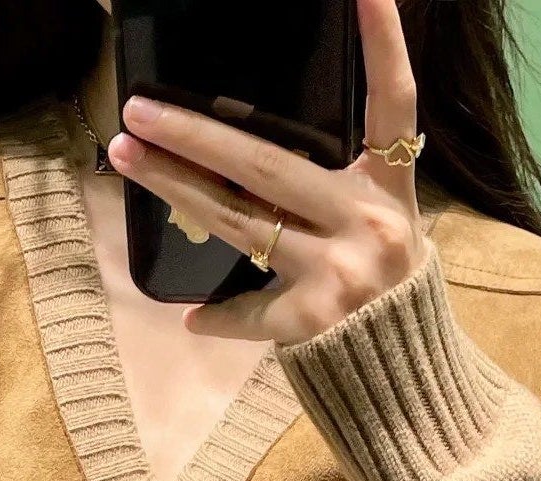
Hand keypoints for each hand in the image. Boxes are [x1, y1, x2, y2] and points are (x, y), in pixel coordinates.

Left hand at [106, 0, 428, 345]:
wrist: (410, 379)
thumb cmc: (390, 292)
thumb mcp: (384, 226)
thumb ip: (341, 189)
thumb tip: (258, 153)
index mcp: (390, 189)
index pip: (392, 103)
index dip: (383, 42)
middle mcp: (366, 222)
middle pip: (267, 164)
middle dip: (197, 134)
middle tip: (139, 109)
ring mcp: (338, 273)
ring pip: (239, 222)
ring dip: (177, 189)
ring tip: (129, 158)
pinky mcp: (312, 322)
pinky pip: (249, 312)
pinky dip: (220, 318)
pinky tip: (190, 318)